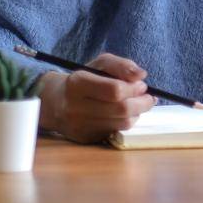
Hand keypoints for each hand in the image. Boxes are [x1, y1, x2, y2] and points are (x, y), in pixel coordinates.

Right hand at [36, 52, 155, 143]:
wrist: (55, 103)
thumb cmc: (84, 79)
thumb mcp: (100, 64)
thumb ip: (121, 65)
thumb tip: (141, 75)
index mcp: (77, 83)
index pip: (115, 90)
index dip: (134, 88)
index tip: (142, 85)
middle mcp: (75, 107)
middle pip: (121, 109)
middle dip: (142, 103)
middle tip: (147, 97)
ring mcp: (79, 125)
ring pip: (122, 123)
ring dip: (137, 113)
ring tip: (137, 105)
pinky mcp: (85, 138)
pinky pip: (115, 132)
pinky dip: (126, 122)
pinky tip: (124, 114)